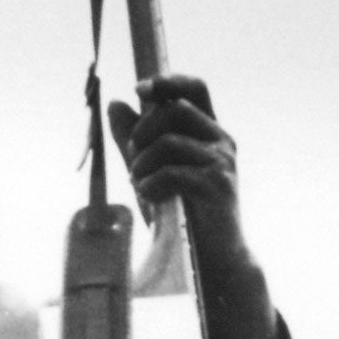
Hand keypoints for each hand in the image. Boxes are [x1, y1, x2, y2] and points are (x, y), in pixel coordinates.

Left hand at [105, 75, 244, 262]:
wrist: (211, 257)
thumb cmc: (181, 212)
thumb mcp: (152, 169)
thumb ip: (135, 138)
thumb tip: (116, 103)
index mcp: (209, 132)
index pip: (196, 88)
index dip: (168, 81)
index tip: (139, 90)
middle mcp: (221, 141)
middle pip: (175, 109)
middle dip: (142, 131)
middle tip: (132, 159)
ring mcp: (222, 162)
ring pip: (169, 140)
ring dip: (143, 162)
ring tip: (139, 184)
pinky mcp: (218, 186)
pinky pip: (173, 171)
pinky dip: (151, 183)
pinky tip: (149, 197)